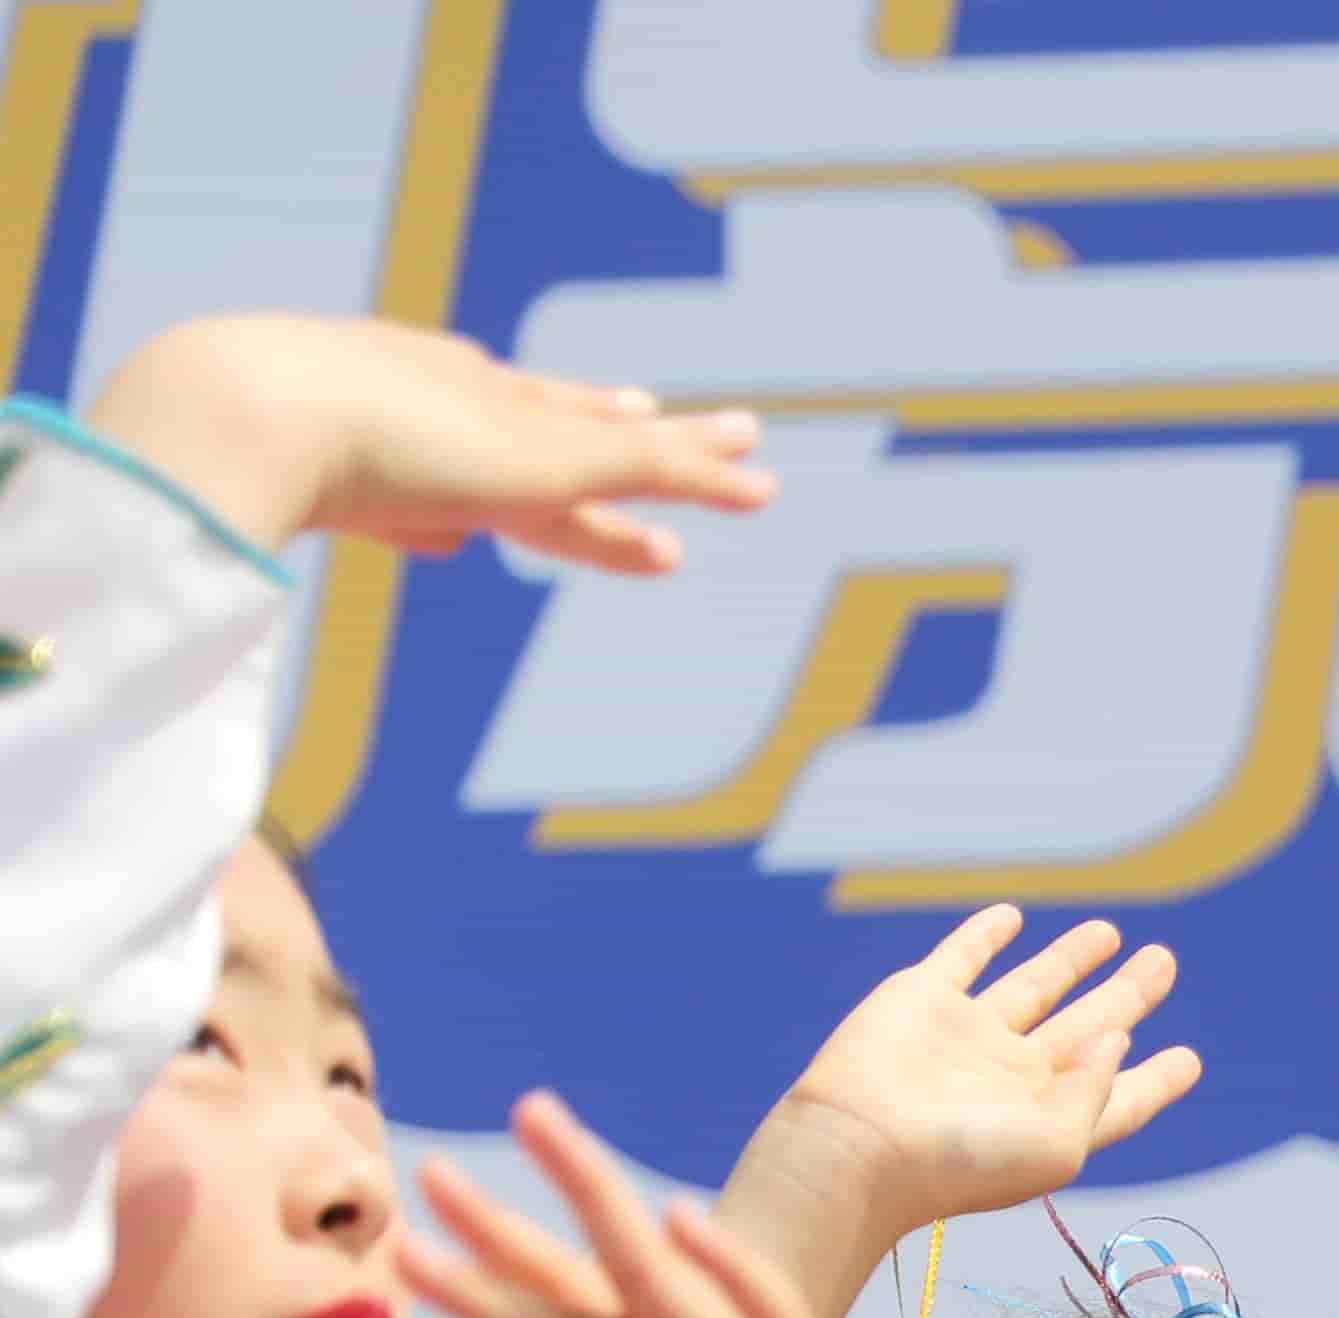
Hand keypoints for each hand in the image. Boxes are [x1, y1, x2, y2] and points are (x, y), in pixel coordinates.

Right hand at [85, 312, 769, 566]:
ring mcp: (507, 430)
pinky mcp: (552, 462)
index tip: (545, 423)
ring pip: (624, 441)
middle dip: (609, 422)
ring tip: (751, 443)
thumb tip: (431, 547)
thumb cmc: (231, 456)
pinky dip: (708, 478)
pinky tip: (761, 488)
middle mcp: (462, 404)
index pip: (479, 421)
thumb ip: (346, 520)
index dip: (519, 425)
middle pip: (558, 420)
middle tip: (653, 409)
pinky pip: (651, 468)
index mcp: (401, 407)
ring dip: (691, 450)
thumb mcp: (289, 498)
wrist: (249, 410)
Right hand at [717, 908, 1201, 1317]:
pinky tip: (1013, 918)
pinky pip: (964, 957)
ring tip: (1112, 934)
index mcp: (1054, 1120)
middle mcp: (1016, 1078)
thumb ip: (1096, 1091)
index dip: (1155, 1078)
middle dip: (1129, 995)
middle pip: (1089, 1028)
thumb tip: (1118, 1036)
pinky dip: (986, 936)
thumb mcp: (1056, 1146)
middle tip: (1164, 962)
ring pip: (1035, 986)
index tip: (1189, 1059)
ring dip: (1072, 959)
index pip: (1118, 1096)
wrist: (860, 1145)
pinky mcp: (924, 999)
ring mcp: (970, 1036)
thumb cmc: (962, 1163)